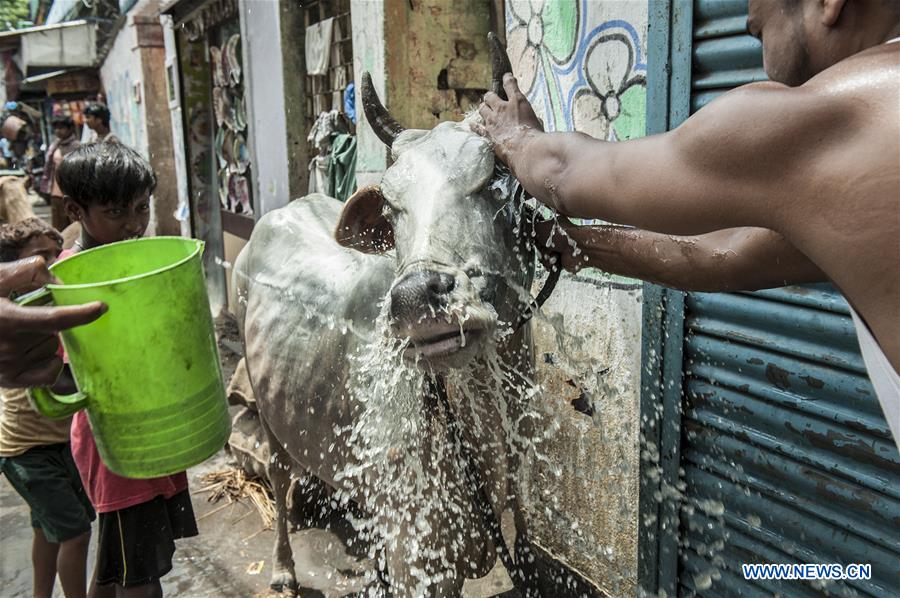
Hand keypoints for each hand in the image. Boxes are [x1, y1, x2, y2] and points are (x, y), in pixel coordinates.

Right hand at [0, 257, 106, 386]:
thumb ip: (23, 272)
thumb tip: (54, 277)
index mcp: (7, 320)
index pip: (54, 319)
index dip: (81, 314)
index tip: (102, 307)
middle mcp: (9, 347)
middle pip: (54, 333)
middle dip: (49, 322)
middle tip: (26, 316)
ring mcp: (9, 367)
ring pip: (52, 351)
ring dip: (45, 341)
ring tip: (20, 334)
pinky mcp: (10, 381)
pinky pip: (49, 373)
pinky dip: (49, 363)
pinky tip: (32, 353)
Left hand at [473, 73, 543, 169]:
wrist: (526, 150)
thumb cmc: (537, 136)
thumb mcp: (538, 122)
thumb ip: (532, 117)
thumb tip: (534, 119)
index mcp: (518, 102)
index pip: (510, 84)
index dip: (507, 79)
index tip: (507, 76)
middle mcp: (503, 108)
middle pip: (490, 96)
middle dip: (490, 97)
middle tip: (492, 99)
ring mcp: (493, 120)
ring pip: (482, 108)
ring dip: (483, 108)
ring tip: (485, 110)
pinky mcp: (488, 133)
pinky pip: (477, 127)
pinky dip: (474, 125)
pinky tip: (471, 124)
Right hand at [533, 217, 587, 273]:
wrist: (577, 248)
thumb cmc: (561, 233)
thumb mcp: (540, 226)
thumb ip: (528, 227)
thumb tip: (519, 228)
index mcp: (549, 226)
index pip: (532, 234)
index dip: (531, 237)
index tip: (531, 238)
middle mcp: (552, 238)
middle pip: (535, 247)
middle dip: (539, 248)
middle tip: (547, 245)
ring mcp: (556, 250)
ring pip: (540, 257)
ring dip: (545, 256)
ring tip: (554, 252)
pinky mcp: (559, 261)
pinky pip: (547, 266)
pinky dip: (551, 263)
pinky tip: (557, 258)